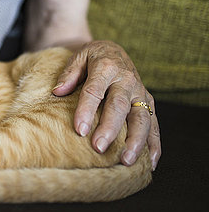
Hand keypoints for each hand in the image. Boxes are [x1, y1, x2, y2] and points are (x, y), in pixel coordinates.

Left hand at [52, 40, 160, 169]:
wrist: (113, 50)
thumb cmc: (91, 57)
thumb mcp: (78, 57)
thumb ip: (68, 74)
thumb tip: (57, 91)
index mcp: (106, 67)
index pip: (94, 91)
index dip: (86, 110)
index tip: (79, 130)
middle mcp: (126, 80)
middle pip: (119, 106)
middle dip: (110, 128)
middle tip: (98, 147)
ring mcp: (140, 92)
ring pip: (142, 117)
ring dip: (136, 140)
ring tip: (126, 161)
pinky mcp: (148, 102)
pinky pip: (154, 123)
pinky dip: (154, 144)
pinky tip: (149, 162)